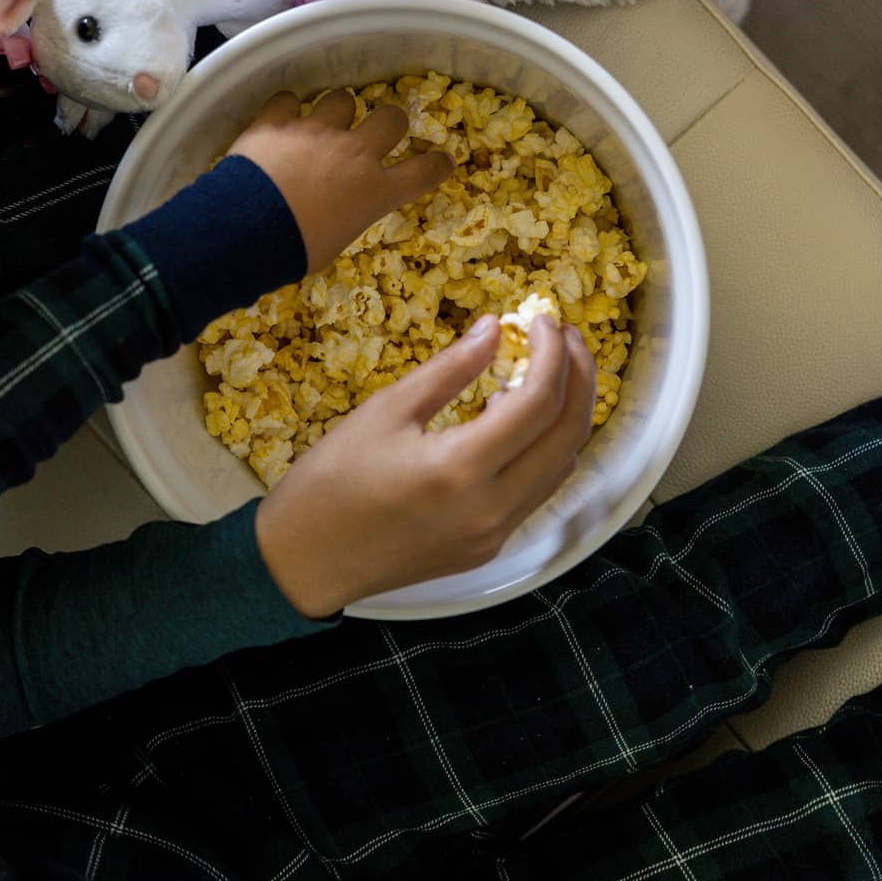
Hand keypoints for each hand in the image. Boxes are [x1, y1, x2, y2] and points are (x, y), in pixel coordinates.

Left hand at [228, 90, 451, 270]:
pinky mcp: (279, 121)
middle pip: (392, 118)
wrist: (246, 233)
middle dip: (387, 123)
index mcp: (375, 192)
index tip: (441, 161)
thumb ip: (347, 213)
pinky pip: (288, 99)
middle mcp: (354, 154)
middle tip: (373, 134)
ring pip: (342, 99)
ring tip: (320, 124)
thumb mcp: (335, 241)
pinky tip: (280, 119)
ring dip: (335, 111)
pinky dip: (286, 109)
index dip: (436, 164)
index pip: (423, 172)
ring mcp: (316, 132)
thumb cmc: (293, 251)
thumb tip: (339, 207)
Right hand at [256, 313, 596, 616]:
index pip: (539, 401)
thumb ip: (449, 370)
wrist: (304, 561)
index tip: (542, 319)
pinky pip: (535, 491)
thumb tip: (493, 329)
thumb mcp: (386, 412)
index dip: (553, 353)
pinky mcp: (488, 547)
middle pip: (568, 436)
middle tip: (562, 337)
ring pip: (561, 466)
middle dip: (577, 378)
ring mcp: (495, 534)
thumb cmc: (330, 481)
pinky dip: (540, 448)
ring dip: (564, 415)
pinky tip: (512, 420)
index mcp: (462, 468)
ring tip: (541, 371)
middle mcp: (493, 508)